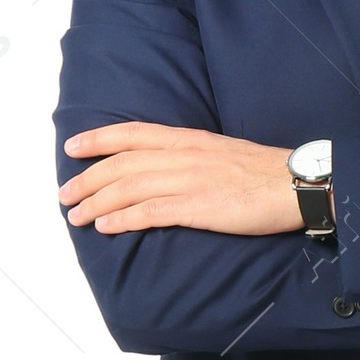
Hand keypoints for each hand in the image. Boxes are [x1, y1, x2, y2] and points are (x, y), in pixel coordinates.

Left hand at [59, 124, 300, 234]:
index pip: (133, 134)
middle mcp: (183, 155)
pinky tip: (105, 226)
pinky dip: (122, 218)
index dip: (98, 139)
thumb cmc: (265, 174)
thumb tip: (170, 171)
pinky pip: (150, 212)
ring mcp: (189, 180)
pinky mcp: (198, 206)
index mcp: (189, 139)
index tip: (73, 147)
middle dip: (87, 178)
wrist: (296, 185)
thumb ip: (193, 158)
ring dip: (96, 201)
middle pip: (121, 163)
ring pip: (128, 187)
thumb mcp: (222, 153)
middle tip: (64, 193)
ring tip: (76, 215)